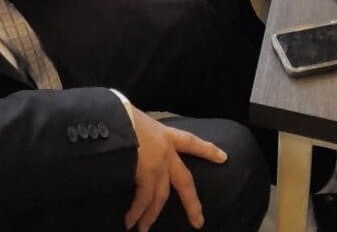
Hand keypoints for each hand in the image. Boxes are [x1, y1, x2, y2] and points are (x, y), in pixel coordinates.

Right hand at [125, 108, 226, 231]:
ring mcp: (157, 166)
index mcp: (165, 134)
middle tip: (198, 222)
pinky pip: (143, 200)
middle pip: (185, 182)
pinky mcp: (145, 176)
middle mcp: (165, 152)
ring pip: (160, 197)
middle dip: (192, 203)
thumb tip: (132, 139)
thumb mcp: (137, 119)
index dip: (207, 150)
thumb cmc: (122, 114)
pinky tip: (131, 222)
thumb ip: (141, 133)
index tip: (223, 157)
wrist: (113, 120)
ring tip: (144, 229)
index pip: (191, 142)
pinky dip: (137, 213)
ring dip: (151, 215)